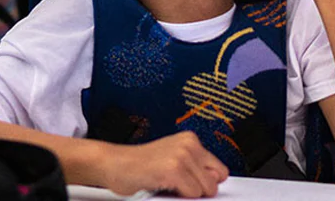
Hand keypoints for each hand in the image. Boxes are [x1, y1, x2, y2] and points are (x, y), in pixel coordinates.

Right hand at [100, 132, 227, 197]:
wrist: (114, 163)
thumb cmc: (140, 165)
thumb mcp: (172, 160)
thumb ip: (195, 168)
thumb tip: (216, 182)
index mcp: (191, 140)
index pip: (220, 170)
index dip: (206, 182)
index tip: (193, 184)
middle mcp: (189, 144)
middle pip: (215, 181)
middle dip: (198, 188)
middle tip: (176, 184)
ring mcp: (182, 155)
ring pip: (205, 189)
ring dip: (187, 193)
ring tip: (167, 183)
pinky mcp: (173, 169)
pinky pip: (191, 194)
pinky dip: (178, 197)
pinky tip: (162, 185)